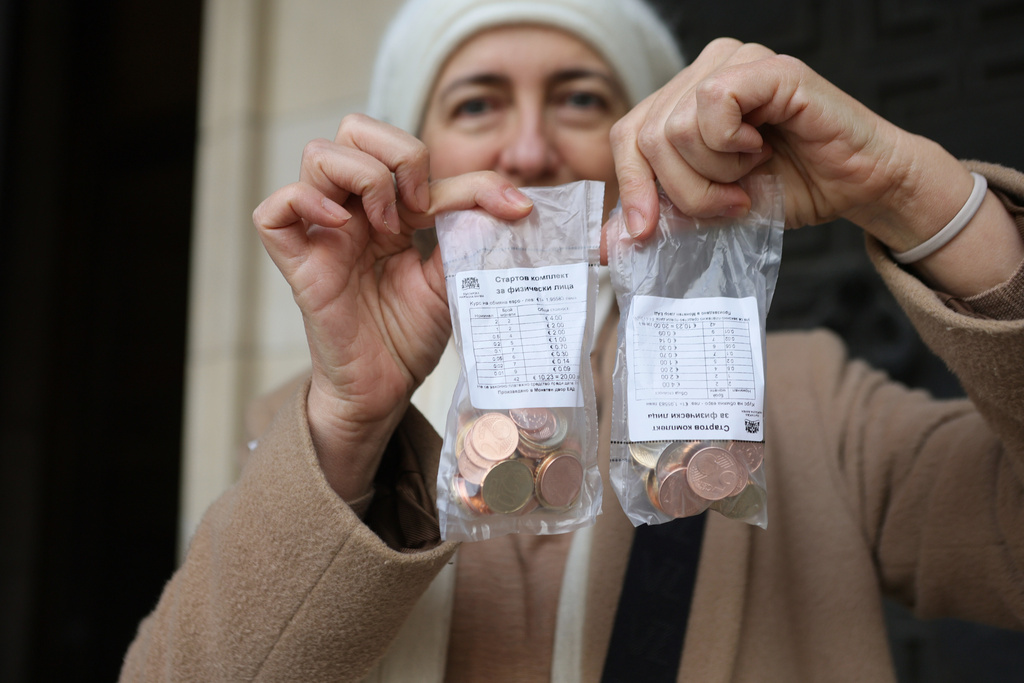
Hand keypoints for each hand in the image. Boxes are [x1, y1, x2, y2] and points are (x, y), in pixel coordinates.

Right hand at [253, 114, 532, 498]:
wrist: (387, 388)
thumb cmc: (412, 333)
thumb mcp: (455, 271)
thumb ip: (473, 228)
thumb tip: (517, 199)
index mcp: (387, 207)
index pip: (401, 146)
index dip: (443, 161)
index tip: (490, 203)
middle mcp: (351, 211)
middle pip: (352, 130)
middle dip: (395, 152)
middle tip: (418, 206)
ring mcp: (321, 234)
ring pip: (318, 156)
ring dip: (364, 177)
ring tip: (389, 226)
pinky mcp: (298, 265)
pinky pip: (273, 211)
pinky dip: (307, 203)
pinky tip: (343, 229)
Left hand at [610, 38, 1022, 295]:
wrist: (857, 186)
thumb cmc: (789, 188)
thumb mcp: (709, 210)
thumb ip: (660, 217)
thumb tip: (605, 247)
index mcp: (684, 98)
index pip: (626, 135)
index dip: (631, 186)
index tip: (646, 232)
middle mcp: (705, 69)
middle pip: (648, 137)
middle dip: (684, 191)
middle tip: (728, 202)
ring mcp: (737, 61)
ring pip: (676, 126)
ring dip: (713, 173)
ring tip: (750, 175)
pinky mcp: (768, 67)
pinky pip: (713, 102)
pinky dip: (729, 143)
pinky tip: (759, 148)